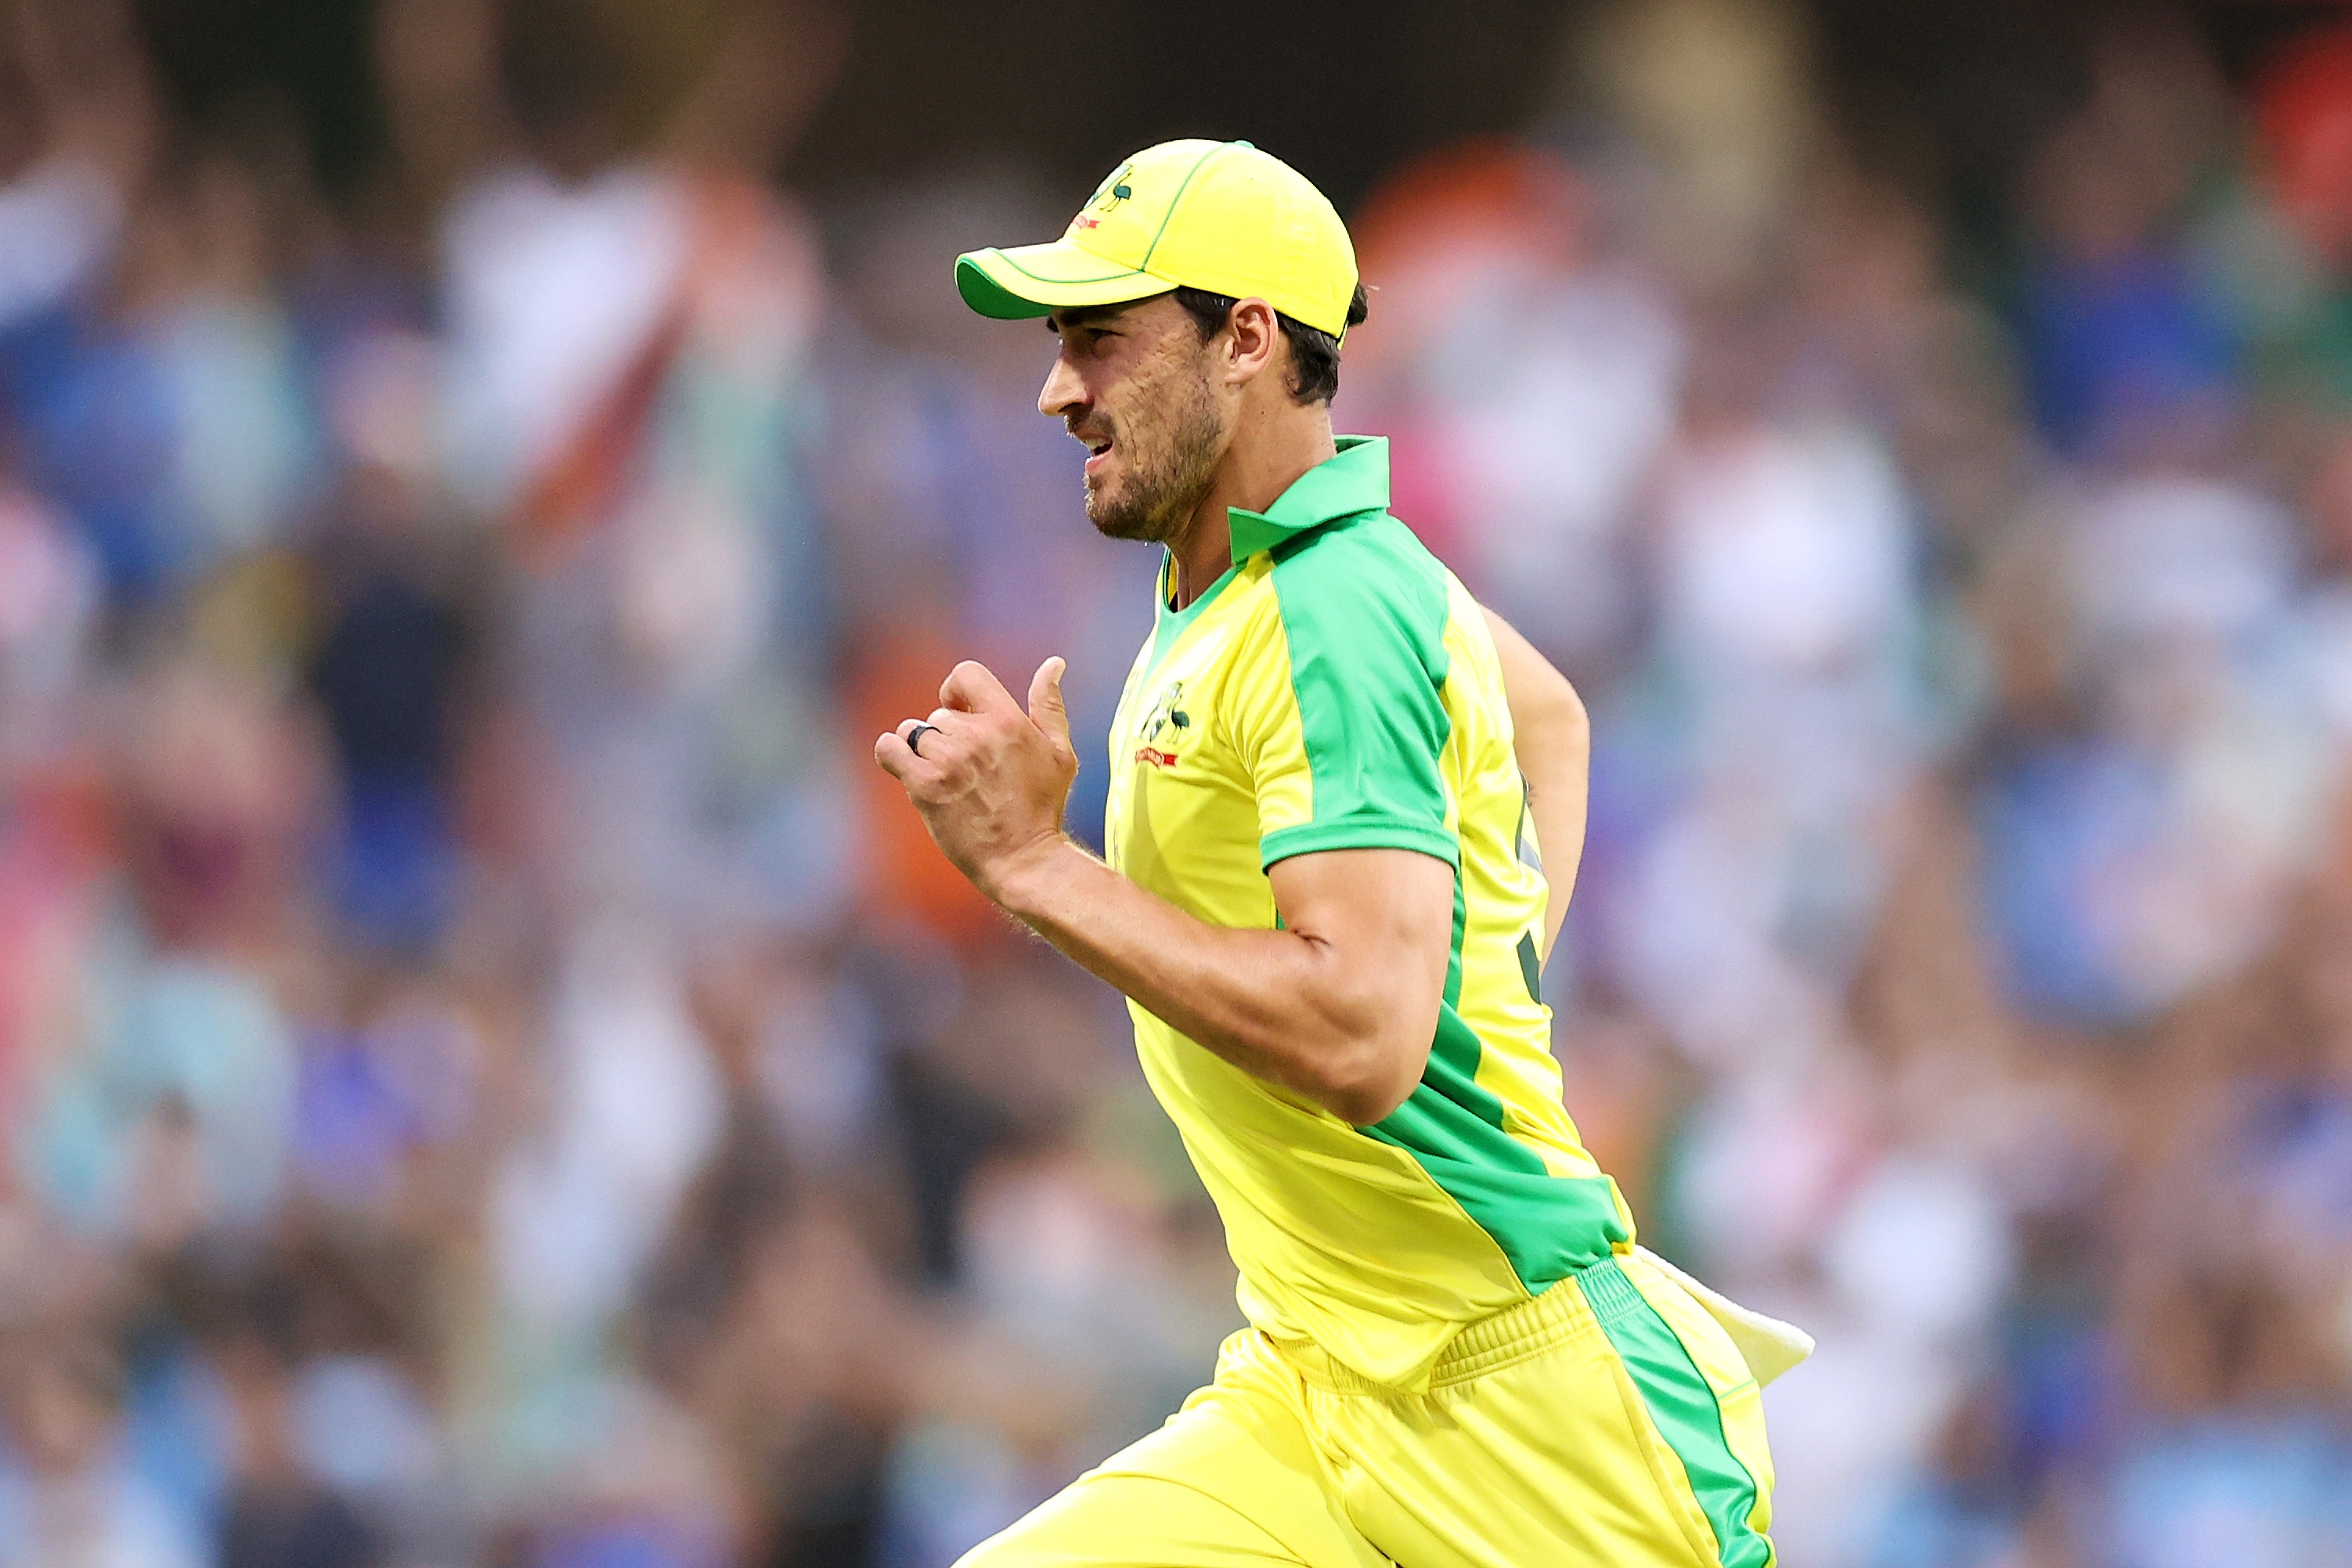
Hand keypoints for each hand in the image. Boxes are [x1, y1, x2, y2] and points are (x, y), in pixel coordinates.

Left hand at [876, 657, 1078, 902]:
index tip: (960, 712)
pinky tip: (907, 769)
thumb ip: (1049, 705)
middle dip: (946, 736)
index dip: (955, 691)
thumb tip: (1053, 663)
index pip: (965, 675)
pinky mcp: (924, 786)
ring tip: (944, 777)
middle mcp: (976, 735)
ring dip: (922, 751)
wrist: (1022, 859)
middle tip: (965, 769)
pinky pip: (889, 749)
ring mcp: (948, 760)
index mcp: (1007, 720)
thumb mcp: (1059, 752)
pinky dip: (892, 755)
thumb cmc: (1042, 807)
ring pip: (914, 732)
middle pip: (939, 714)